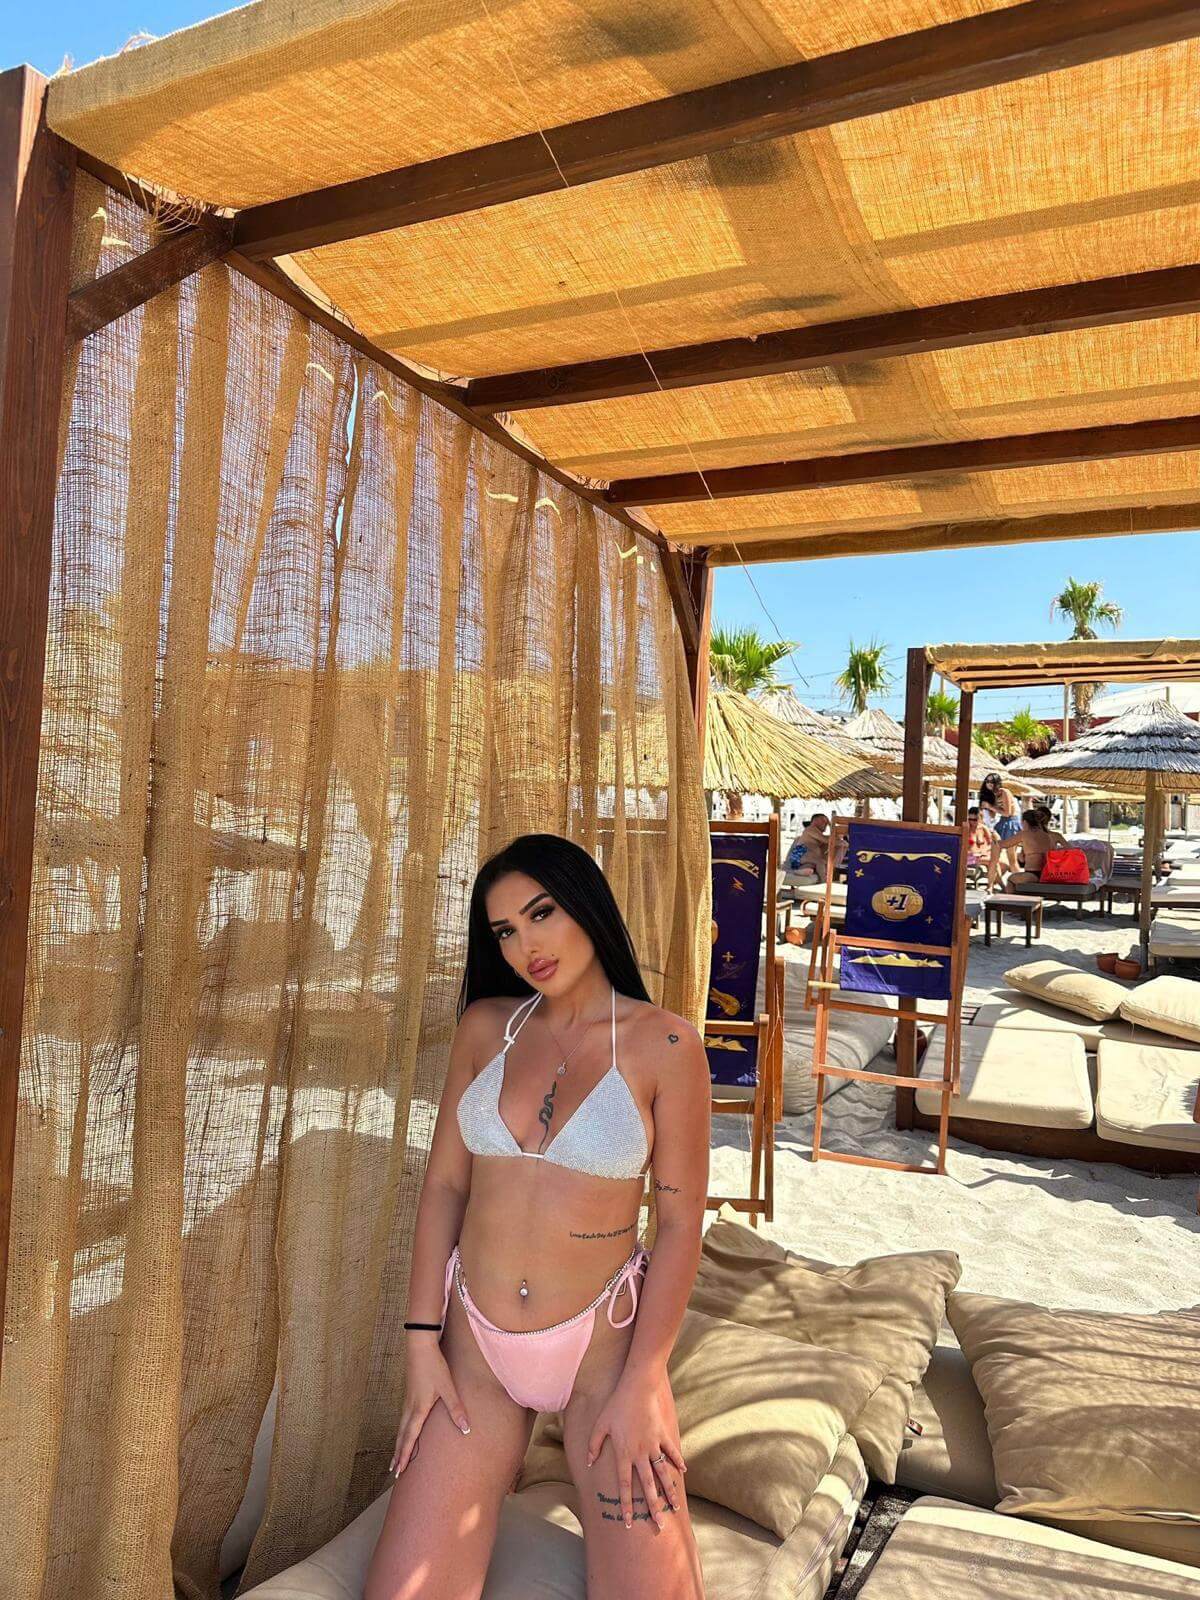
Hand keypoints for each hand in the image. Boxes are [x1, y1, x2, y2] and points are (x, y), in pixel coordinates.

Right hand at [390, 1341, 469, 1474]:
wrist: (420, 1346)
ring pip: (401, 1428)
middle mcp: (409, 1408)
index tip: (399, 1471)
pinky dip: (402, 1431)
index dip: (404, 1455)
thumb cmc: (434, 1367)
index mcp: (418, 1409)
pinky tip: (405, 1432)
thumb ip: (456, 1409)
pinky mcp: (409, 1395)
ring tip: (397, 1456)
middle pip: (401, 1436)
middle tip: (394, 1471)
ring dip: (399, 1443)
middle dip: (398, 1454)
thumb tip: (466, 1429)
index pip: (409, 1438)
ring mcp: (407, 1401)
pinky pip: (403, 1419)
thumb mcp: (448, 1388)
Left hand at [585, 1368, 686, 1530]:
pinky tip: (683, 1473)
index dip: (626, 1505)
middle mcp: (640, 1454)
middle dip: (653, 1508)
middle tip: (659, 1526)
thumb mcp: (600, 1425)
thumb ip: (594, 1445)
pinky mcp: (663, 1435)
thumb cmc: (616, 1405)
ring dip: (669, 1491)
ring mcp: (654, 1446)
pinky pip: (671, 1452)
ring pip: (663, 1474)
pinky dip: (678, 1462)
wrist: (637, 1388)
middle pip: (648, 1486)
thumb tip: (590, 1463)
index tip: (627, 1524)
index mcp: (624, 1454)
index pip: (625, 1486)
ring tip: (675, 1507)